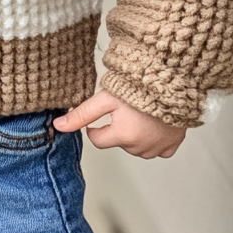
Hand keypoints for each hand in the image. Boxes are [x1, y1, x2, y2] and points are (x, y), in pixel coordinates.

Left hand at [53, 90, 185, 158]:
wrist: (173, 82)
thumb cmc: (139, 87)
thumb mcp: (105, 98)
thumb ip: (82, 114)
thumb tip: (59, 125)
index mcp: (123, 136)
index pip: (97, 140)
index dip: (95, 126)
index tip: (102, 114)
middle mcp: (140, 147)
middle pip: (117, 143)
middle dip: (116, 129)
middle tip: (124, 109)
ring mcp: (158, 148)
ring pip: (136, 147)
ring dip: (134, 135)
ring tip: (139, 113)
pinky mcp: (172, 145)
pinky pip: (157, 150)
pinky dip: (153, 140)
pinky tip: (153, 123)